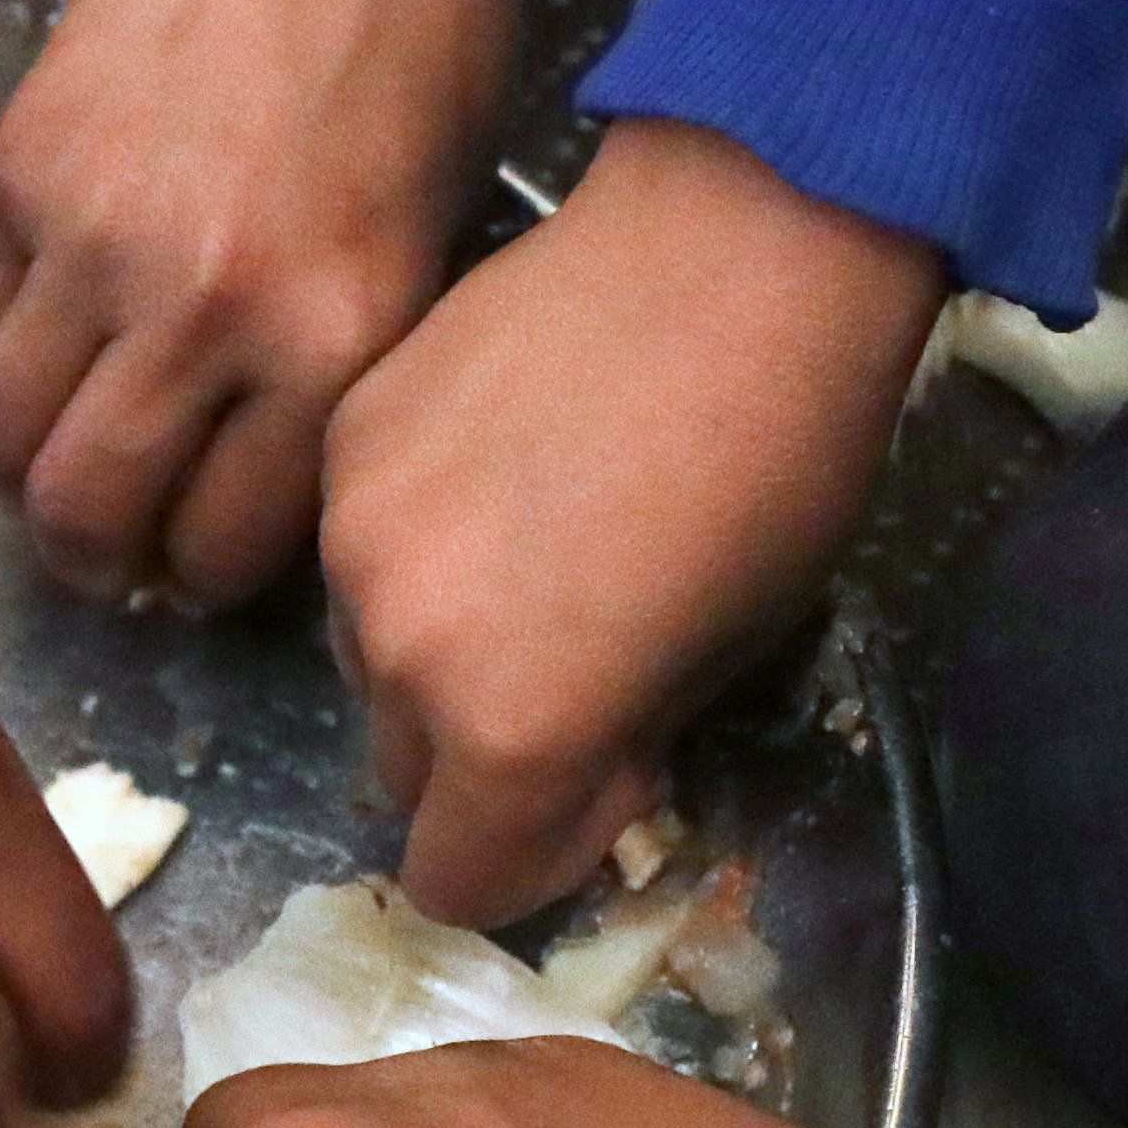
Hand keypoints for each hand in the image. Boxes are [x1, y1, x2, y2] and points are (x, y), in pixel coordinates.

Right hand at [0, 0, 508, 609]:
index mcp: (335, 334)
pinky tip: (69, 318)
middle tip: (116, 541)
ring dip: (28, 470)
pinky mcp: (20, 170)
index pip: (227, 543)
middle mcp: (206, 308)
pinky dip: (16, 346)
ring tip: (66, 452)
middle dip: (98, 557)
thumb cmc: (426, 29)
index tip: (209, 558)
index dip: (212, 576)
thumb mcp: (436, 226)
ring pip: (3, 439)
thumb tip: (262, 476)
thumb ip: (342, 364)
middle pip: (89, 515)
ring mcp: (96, 239)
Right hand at [323, 122, 938, 924]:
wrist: (740, 242)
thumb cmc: (784, 461)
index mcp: (511, 729)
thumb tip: (573, 780)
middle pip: (401, 776)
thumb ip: (619, 748)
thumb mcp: (735, 650)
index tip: (594, 788)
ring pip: (370, 658)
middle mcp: (400, 652)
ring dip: (437, 647)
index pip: (456, 885)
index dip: (529, 859)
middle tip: (574, 665)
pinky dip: (419, 545)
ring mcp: (352, 537)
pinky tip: (506, 470)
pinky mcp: (343, 438)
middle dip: (478, 753)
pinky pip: (359, 548)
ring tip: (539, 552)